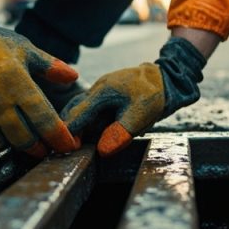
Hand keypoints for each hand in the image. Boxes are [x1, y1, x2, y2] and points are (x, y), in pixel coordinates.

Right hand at [0, 0, 77, 156]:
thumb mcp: (24, 49)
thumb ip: (50, 66)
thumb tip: (73, 77)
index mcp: (18, 84)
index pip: (45, 120)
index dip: (59, 138)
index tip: (67, 147)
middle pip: (24, 139)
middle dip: (36, 146)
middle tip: (41, 147)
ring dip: (9, 144)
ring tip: (13, 136)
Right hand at [63, 37, 205, 155]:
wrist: (164, 78)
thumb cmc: (153, 95)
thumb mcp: (140, 115)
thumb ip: (120, 132)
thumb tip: (102, 150)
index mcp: (101, 92)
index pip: (76, 116)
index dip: (68, 134)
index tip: (64, 150)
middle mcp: (95, 90)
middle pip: (73, 112)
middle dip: (70, 130)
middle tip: (69, 149)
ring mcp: (98, 91)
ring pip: (80, 111)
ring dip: (80, 126)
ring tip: (80, 143)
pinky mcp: (104, 95)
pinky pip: (90, 109)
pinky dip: (89, 122)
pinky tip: (95, 132)